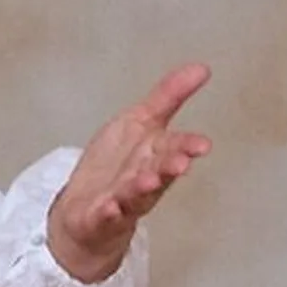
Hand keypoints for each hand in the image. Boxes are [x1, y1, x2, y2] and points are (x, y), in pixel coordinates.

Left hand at [47, 64, 212, 283]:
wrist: (84, 208)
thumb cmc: (117, 165)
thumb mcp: (140, 122)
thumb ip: (168, 97)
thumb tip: (201, 67)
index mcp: (154, 154)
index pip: (174, 147)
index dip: (187, 146)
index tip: (202, 145)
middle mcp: (143, 178)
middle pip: (159, 172)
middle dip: (169, 168)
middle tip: (180, 164)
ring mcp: (121, 201)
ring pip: (134, 195)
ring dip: (141, 188)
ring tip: (148, 181)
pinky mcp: (97, 218)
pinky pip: (103, 216)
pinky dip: (107, 212)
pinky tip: (109, 207)